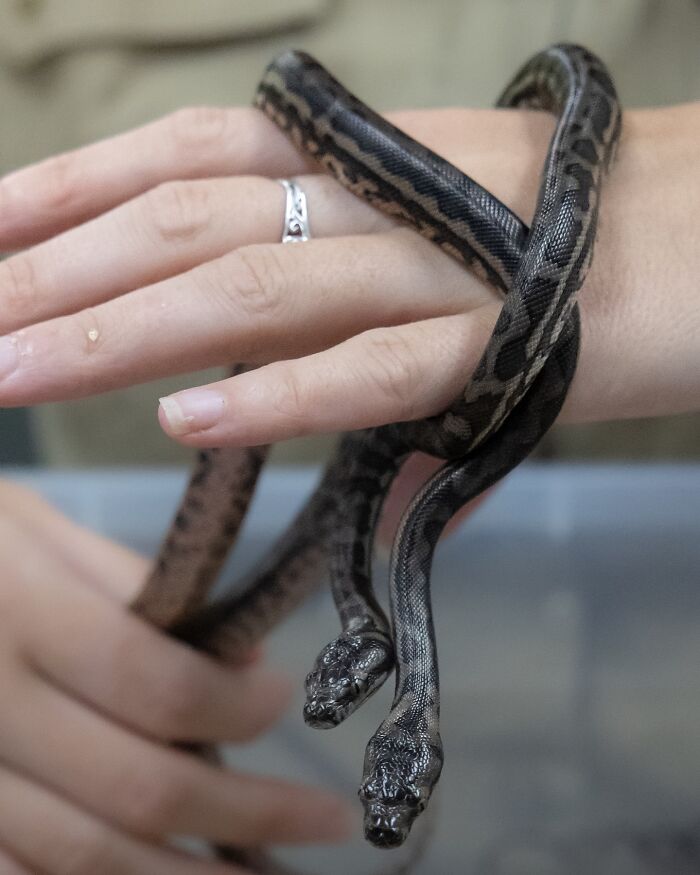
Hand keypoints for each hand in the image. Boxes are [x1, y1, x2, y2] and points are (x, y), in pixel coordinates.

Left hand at [0, 103, 696, 445]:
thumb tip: (224, 377)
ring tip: (14, 374)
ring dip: (124, 334)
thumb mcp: (420, 228)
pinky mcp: (498, 348)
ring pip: (253, 289)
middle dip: (59, 274)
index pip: (177, 156)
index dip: (66, 188)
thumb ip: (318, 289)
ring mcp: (433, 270)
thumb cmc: (556, 236)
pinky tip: (187, 421)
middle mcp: (376, 197)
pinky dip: (281, 394)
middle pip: (183, 223)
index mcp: (355, 155)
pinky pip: (372, 372)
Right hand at [0, 480, 350, 873]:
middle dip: (247, 809)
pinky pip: (20, 873)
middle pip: (136, 784)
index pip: (152, 681)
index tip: (283, 696)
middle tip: (327, 815)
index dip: (232, 704)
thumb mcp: (40, 531)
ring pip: (84, 855)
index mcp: (22, 614)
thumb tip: (236, 655)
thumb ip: (134, 588)